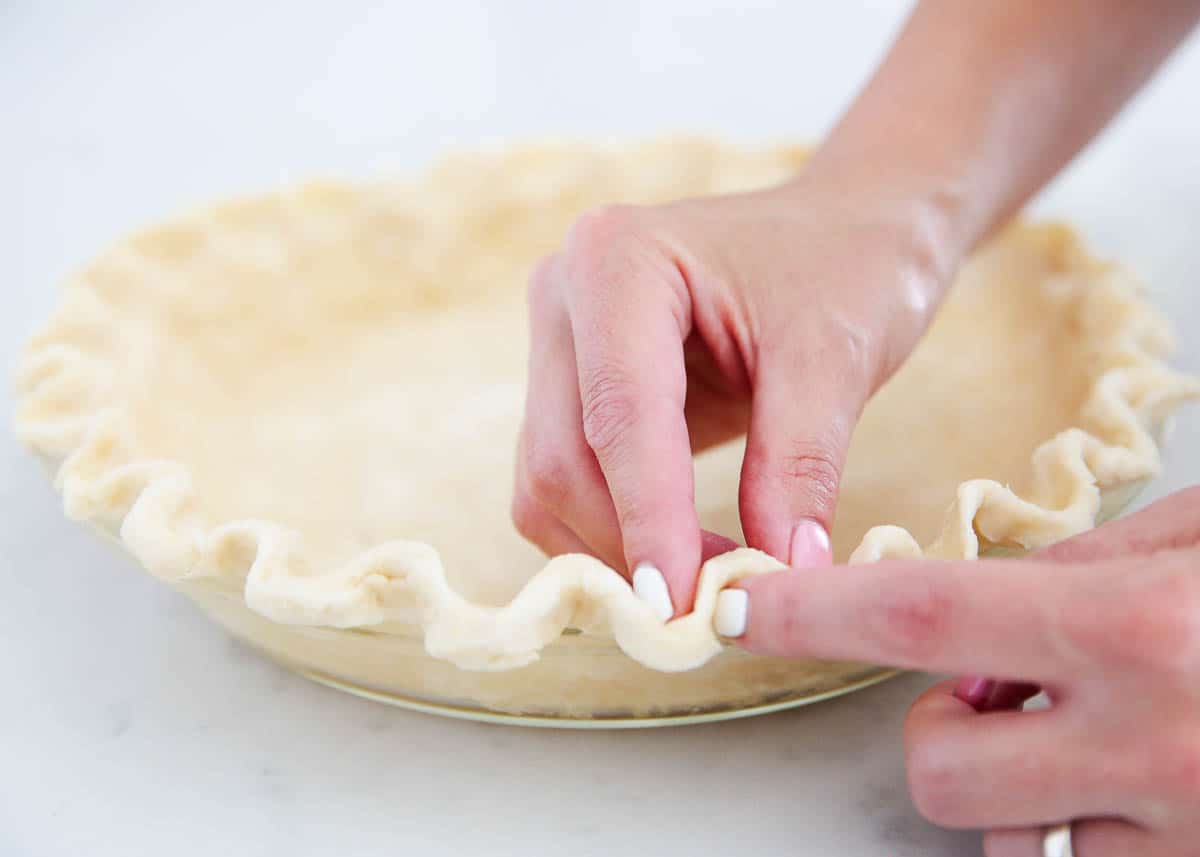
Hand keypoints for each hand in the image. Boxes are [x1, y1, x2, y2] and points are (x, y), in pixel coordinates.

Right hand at [512, 169, 955, 615]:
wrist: (843, 231)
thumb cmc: (847, 268)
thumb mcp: (837, 356)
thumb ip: (800, 465)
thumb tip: (781, 579)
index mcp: (618, 260)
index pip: (618, 414)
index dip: (647, 519)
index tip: (681, 607)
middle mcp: (565, 296)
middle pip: (561, 456)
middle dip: (629, 544)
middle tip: (714, 609)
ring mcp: (560, 343)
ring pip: (549, 481)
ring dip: (615, 549)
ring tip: (709, 582)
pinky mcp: (572, 388)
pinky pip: (565, 482)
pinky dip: (614, 533)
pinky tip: (681, 554)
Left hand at [731, 488, 1199, 854]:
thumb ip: (1084, 563)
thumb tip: (978, 604)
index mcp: (1140, 627)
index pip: (920, 616)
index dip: (810, 614)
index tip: (739, 609)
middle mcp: (1152, 741)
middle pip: (938, 764)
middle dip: (936, 729)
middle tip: (999, 693)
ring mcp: (1182, 827)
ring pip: (1008, 840)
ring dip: (1013, 789)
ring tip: (1084, 739)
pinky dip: (1078, 830)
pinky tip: (1132, 781)